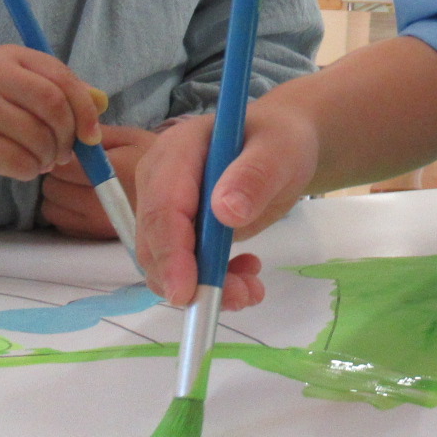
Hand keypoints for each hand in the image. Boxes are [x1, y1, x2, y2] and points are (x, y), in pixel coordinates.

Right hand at [0, 45, 103, 186]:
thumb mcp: (20, 90)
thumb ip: (61, 92)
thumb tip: (102, 102)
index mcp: (9, 56)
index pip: (61, 78)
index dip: (85, 110)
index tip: (92, 136)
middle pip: (53, 105)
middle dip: (68, 136)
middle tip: (65, 153)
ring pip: (38, 137)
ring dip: (49, 157)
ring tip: (41, 160)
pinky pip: (19, 162)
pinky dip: (30, 171)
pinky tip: (23, 168)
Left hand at [42, 124, 154, 237]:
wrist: (179, 194)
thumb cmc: (154, 160)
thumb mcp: (131, 137)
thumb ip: (98, 134)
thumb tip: (67, 132)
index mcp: (113, 173)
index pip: (63, 168)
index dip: (61, 156)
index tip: (71, 152)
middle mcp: (104, 202)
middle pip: (52, 190)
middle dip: (58, 176)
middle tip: (73, 168)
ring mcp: (99, 224)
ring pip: (51, 210)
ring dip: (58, 196)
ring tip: (76, 185)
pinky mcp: (97, 237)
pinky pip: (62, 225)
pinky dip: (65, 213)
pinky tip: (81, 202)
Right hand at [131, 101, 318, 308]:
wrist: (278, 147)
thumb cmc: (278, 140)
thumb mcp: (279, 150)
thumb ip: (255, 175)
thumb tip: (226, 211)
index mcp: (177, 151)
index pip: (162, 207)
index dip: (170, 253)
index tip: (186, 292)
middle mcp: (159, 180)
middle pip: (156, 241)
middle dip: (193, 279)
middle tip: (243, 296)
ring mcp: (165, 207)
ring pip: (167, 262)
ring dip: (206, 286)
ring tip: (252, 289)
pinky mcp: (178, 230)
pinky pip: (183, 267)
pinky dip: (213, 282)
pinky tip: (246, 275)